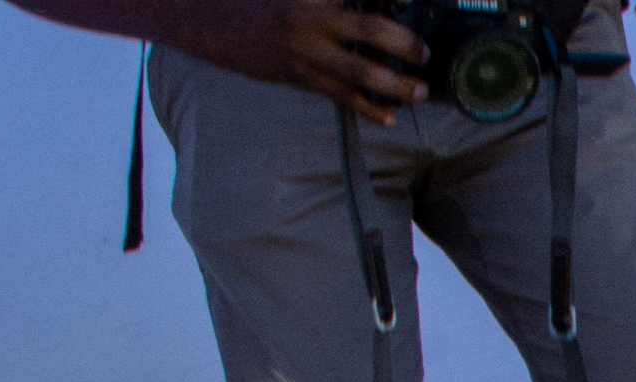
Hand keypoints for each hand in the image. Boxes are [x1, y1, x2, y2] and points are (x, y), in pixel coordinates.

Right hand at [186, 0, 430, 122]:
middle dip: (403, 43)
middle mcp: (311, 19)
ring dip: (393, 84)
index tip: (418, 4)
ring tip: (419, 92)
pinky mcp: (297, 75)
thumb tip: (368, 5)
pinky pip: (338, 94)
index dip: (390, 4)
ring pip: (357, 70)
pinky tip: (387, 116)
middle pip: (370, 30)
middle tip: (424, 53)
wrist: (211, 19)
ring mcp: (304, 50)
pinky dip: (365, 106)